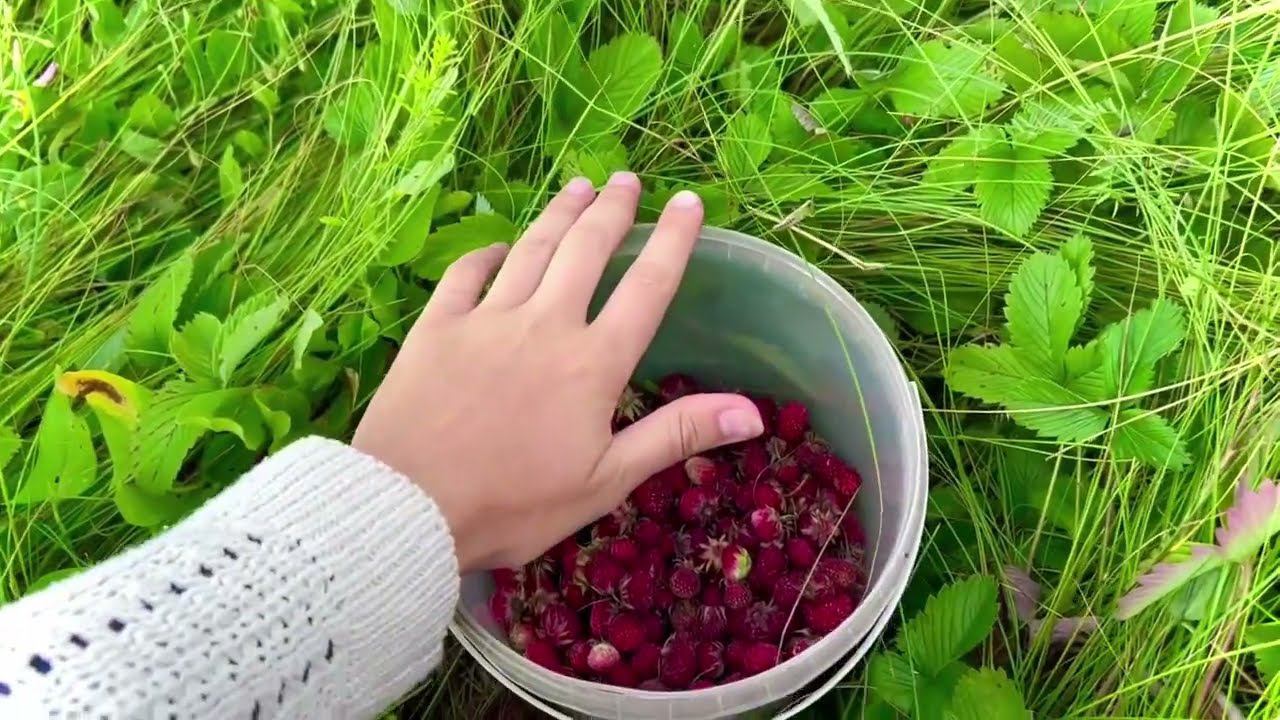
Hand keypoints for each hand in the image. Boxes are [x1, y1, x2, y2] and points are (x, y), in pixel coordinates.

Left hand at [353, 172, 763, 571]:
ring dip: (558, 214)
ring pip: (531, 249)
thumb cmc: (514, 505)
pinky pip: (466, 274)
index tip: (689, 202)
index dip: (673, 240)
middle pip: (586, 250)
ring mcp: (486, 319)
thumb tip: (753, 411)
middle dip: (612, 209)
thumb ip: (675, 435)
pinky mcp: (436, 326)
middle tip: (627, 179)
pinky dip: (486, 252)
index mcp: (593, 363)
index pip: (646, 288)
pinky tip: (497, 244)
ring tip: (578, 186)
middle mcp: (545, 324)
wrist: (408, 508)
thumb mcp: (606, 481)